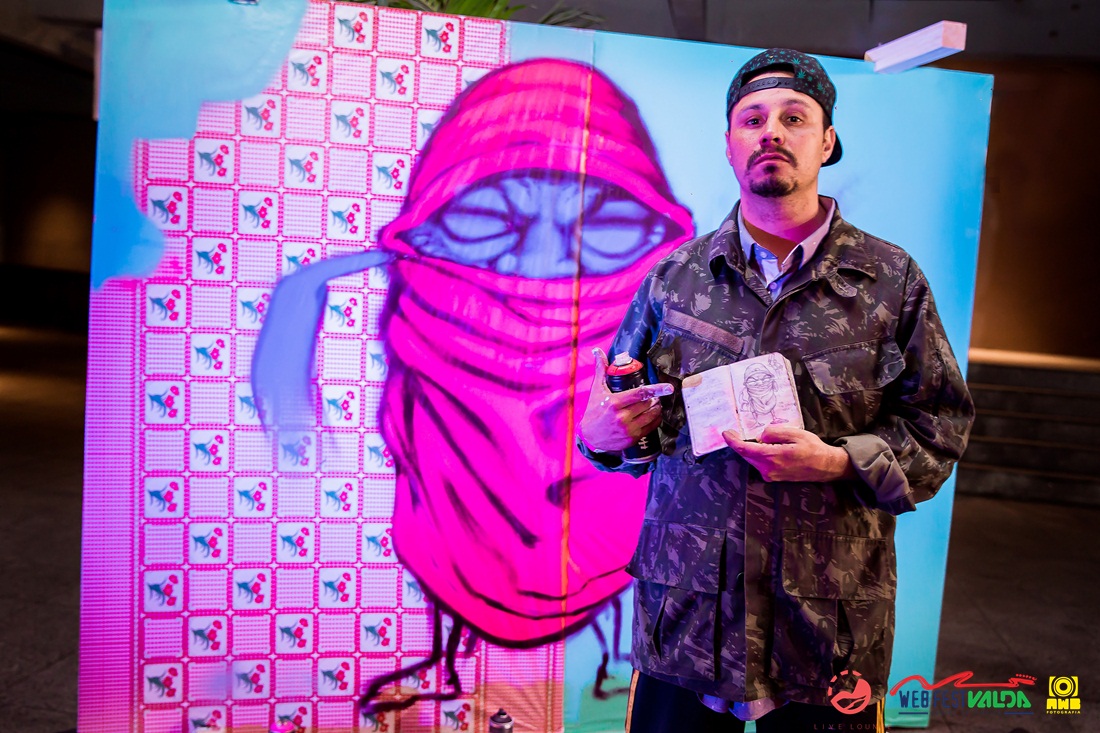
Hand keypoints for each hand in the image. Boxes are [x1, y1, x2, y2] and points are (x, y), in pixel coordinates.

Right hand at [579, 348, 673, 452]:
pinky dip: (656, 420)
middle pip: (648, 404)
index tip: (668, 387)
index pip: (640, 394)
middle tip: (654, 396)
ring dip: (657, 408)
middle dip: (654, 398)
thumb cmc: (594, 410)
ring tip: (655, 404)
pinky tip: (654, 415)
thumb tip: (597, 351)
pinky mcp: (632, 438)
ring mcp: (628, 429)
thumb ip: (601, 370)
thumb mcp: (597, 390)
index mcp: (614, 402)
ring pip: (652, 416)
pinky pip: (651, 427)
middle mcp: (622, 416)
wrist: (589, 437)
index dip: (656, 389)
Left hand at [722, 425, 855, 481]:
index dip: (732, 441)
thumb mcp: (795, 433)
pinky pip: (759, 463)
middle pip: (746, 454)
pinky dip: (757, 454)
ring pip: (752, 459)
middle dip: (740, 443)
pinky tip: (765, 448)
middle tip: (736, 432)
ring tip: (759, 439)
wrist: (825, 466)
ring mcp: (770, 475)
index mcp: (773, 457)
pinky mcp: (773, 477)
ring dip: (750, 449)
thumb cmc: (813, 448)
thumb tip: (760, 436)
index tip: (726, 432)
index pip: (745, 449)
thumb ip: (774, 432)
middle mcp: (768, 469)